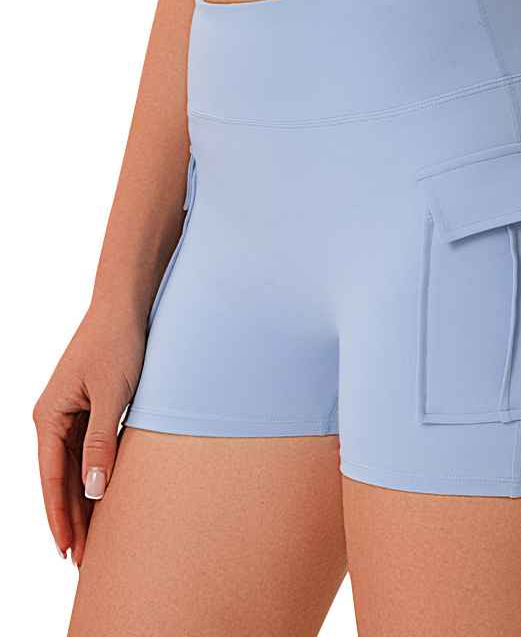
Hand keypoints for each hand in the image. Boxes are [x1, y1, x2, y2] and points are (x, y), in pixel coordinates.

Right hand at [33, 307, 143, 565]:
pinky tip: (104, 496)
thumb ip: (101, 442)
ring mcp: (69, 413)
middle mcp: (53, 418)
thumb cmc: (118, 345)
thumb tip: (94, 491)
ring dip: (83, 500)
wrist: (125, 307)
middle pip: (61, 480)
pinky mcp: (88, 406)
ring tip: (95, 537)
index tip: (70, 551)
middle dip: (73, 518)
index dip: (61, 517)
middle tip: (87, 559)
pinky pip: (86, 450)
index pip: (52, 480)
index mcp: (49, 417)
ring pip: (73, 468)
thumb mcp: (112, 395)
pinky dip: (94, 475)